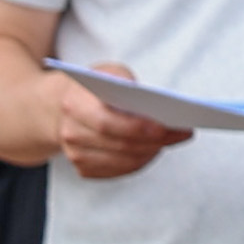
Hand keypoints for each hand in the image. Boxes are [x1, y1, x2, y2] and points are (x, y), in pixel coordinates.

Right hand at [40, 65, 187, 181]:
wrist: (61, 107)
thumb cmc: (93, 88)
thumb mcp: (106, 72)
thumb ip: (124, 80)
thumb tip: (149, 98)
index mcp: (74, 104)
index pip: (106, 123)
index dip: (137, 128)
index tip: (164, 126)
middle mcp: (71, 133)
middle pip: (119, 144)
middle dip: (155, 140)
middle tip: (182, 133)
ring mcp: (75, 154)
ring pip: (121, 161)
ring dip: (151, 152)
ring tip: (172, 139)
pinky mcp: (83, 168)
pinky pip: (118, 171)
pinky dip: (140, 161)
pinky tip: (154, 149)